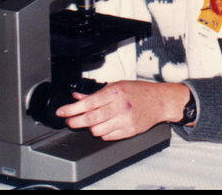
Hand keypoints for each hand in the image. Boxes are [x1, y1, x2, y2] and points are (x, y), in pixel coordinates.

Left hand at [55, 80, 190, 140]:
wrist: (160, 101)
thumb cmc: (140, 91)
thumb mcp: (118, 85)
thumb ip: (97, 93)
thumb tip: (77, 98)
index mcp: (116, 92)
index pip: (87, 103)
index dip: (70, 109)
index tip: (61, 112)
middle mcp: (119, 106)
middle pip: (88, 120)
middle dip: (74, 122)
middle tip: (70, 120)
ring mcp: (125, 120)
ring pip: (96, 130)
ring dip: (91, 127)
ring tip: (95, 121)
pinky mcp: (129, 131)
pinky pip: (107, 136)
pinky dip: (103, 132)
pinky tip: (107, 124)